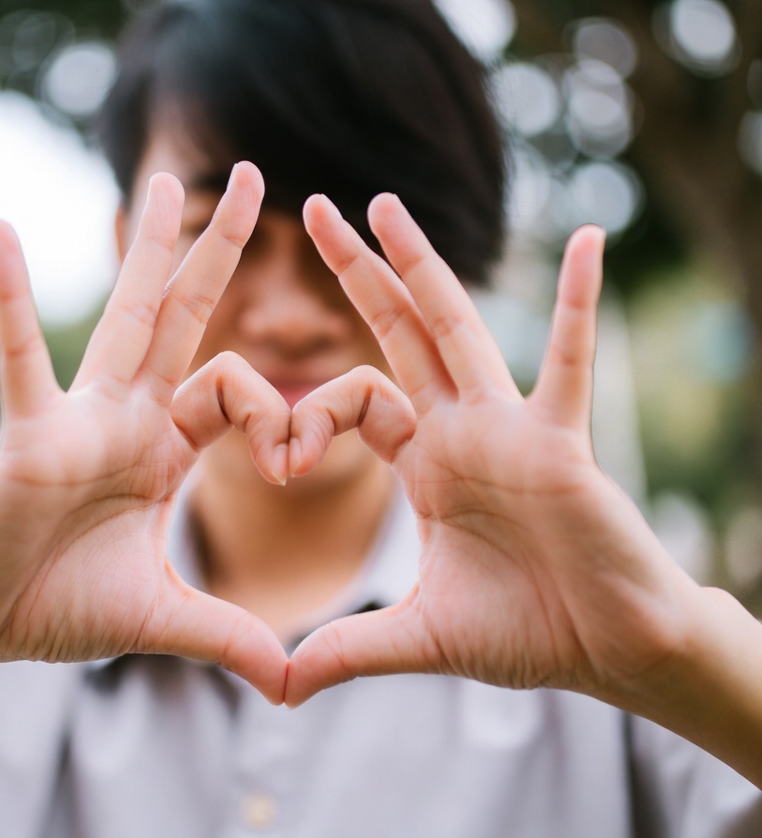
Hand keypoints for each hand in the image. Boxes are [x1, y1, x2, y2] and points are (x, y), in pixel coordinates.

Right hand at [0, 163, 289, 702]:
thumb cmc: (57, 604)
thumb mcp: (162, 617)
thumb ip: (229, 635)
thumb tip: (296, 683)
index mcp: (165, 445)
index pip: (237, 391)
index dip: (275, 414)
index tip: (293, 462)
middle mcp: (128, 414)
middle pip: (186, 316)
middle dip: (221, 250)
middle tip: (254, 177)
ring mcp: (79, 416)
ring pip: (125, 318)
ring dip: (149, 249)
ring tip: (169, 181)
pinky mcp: (28, 434)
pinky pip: (23, 358)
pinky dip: (11, 299)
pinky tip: (0, 229)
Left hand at [286, 193, 700, 706]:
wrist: (610, 650)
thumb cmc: (528, 632)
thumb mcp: (419, 636)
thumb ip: (348, 648)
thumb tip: (278, 687)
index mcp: (424, 461)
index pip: (353, 400)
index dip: (309, 415)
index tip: (280, 460)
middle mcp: (461, 428)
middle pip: (398, 332)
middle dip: (358, 272)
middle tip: (319, 208)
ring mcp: (510, 426)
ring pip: (456, 328)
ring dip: (423, 265)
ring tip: (388, 202)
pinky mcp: (560, 442)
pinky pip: (569, 362)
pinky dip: (579, 304)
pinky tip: (587, 241)